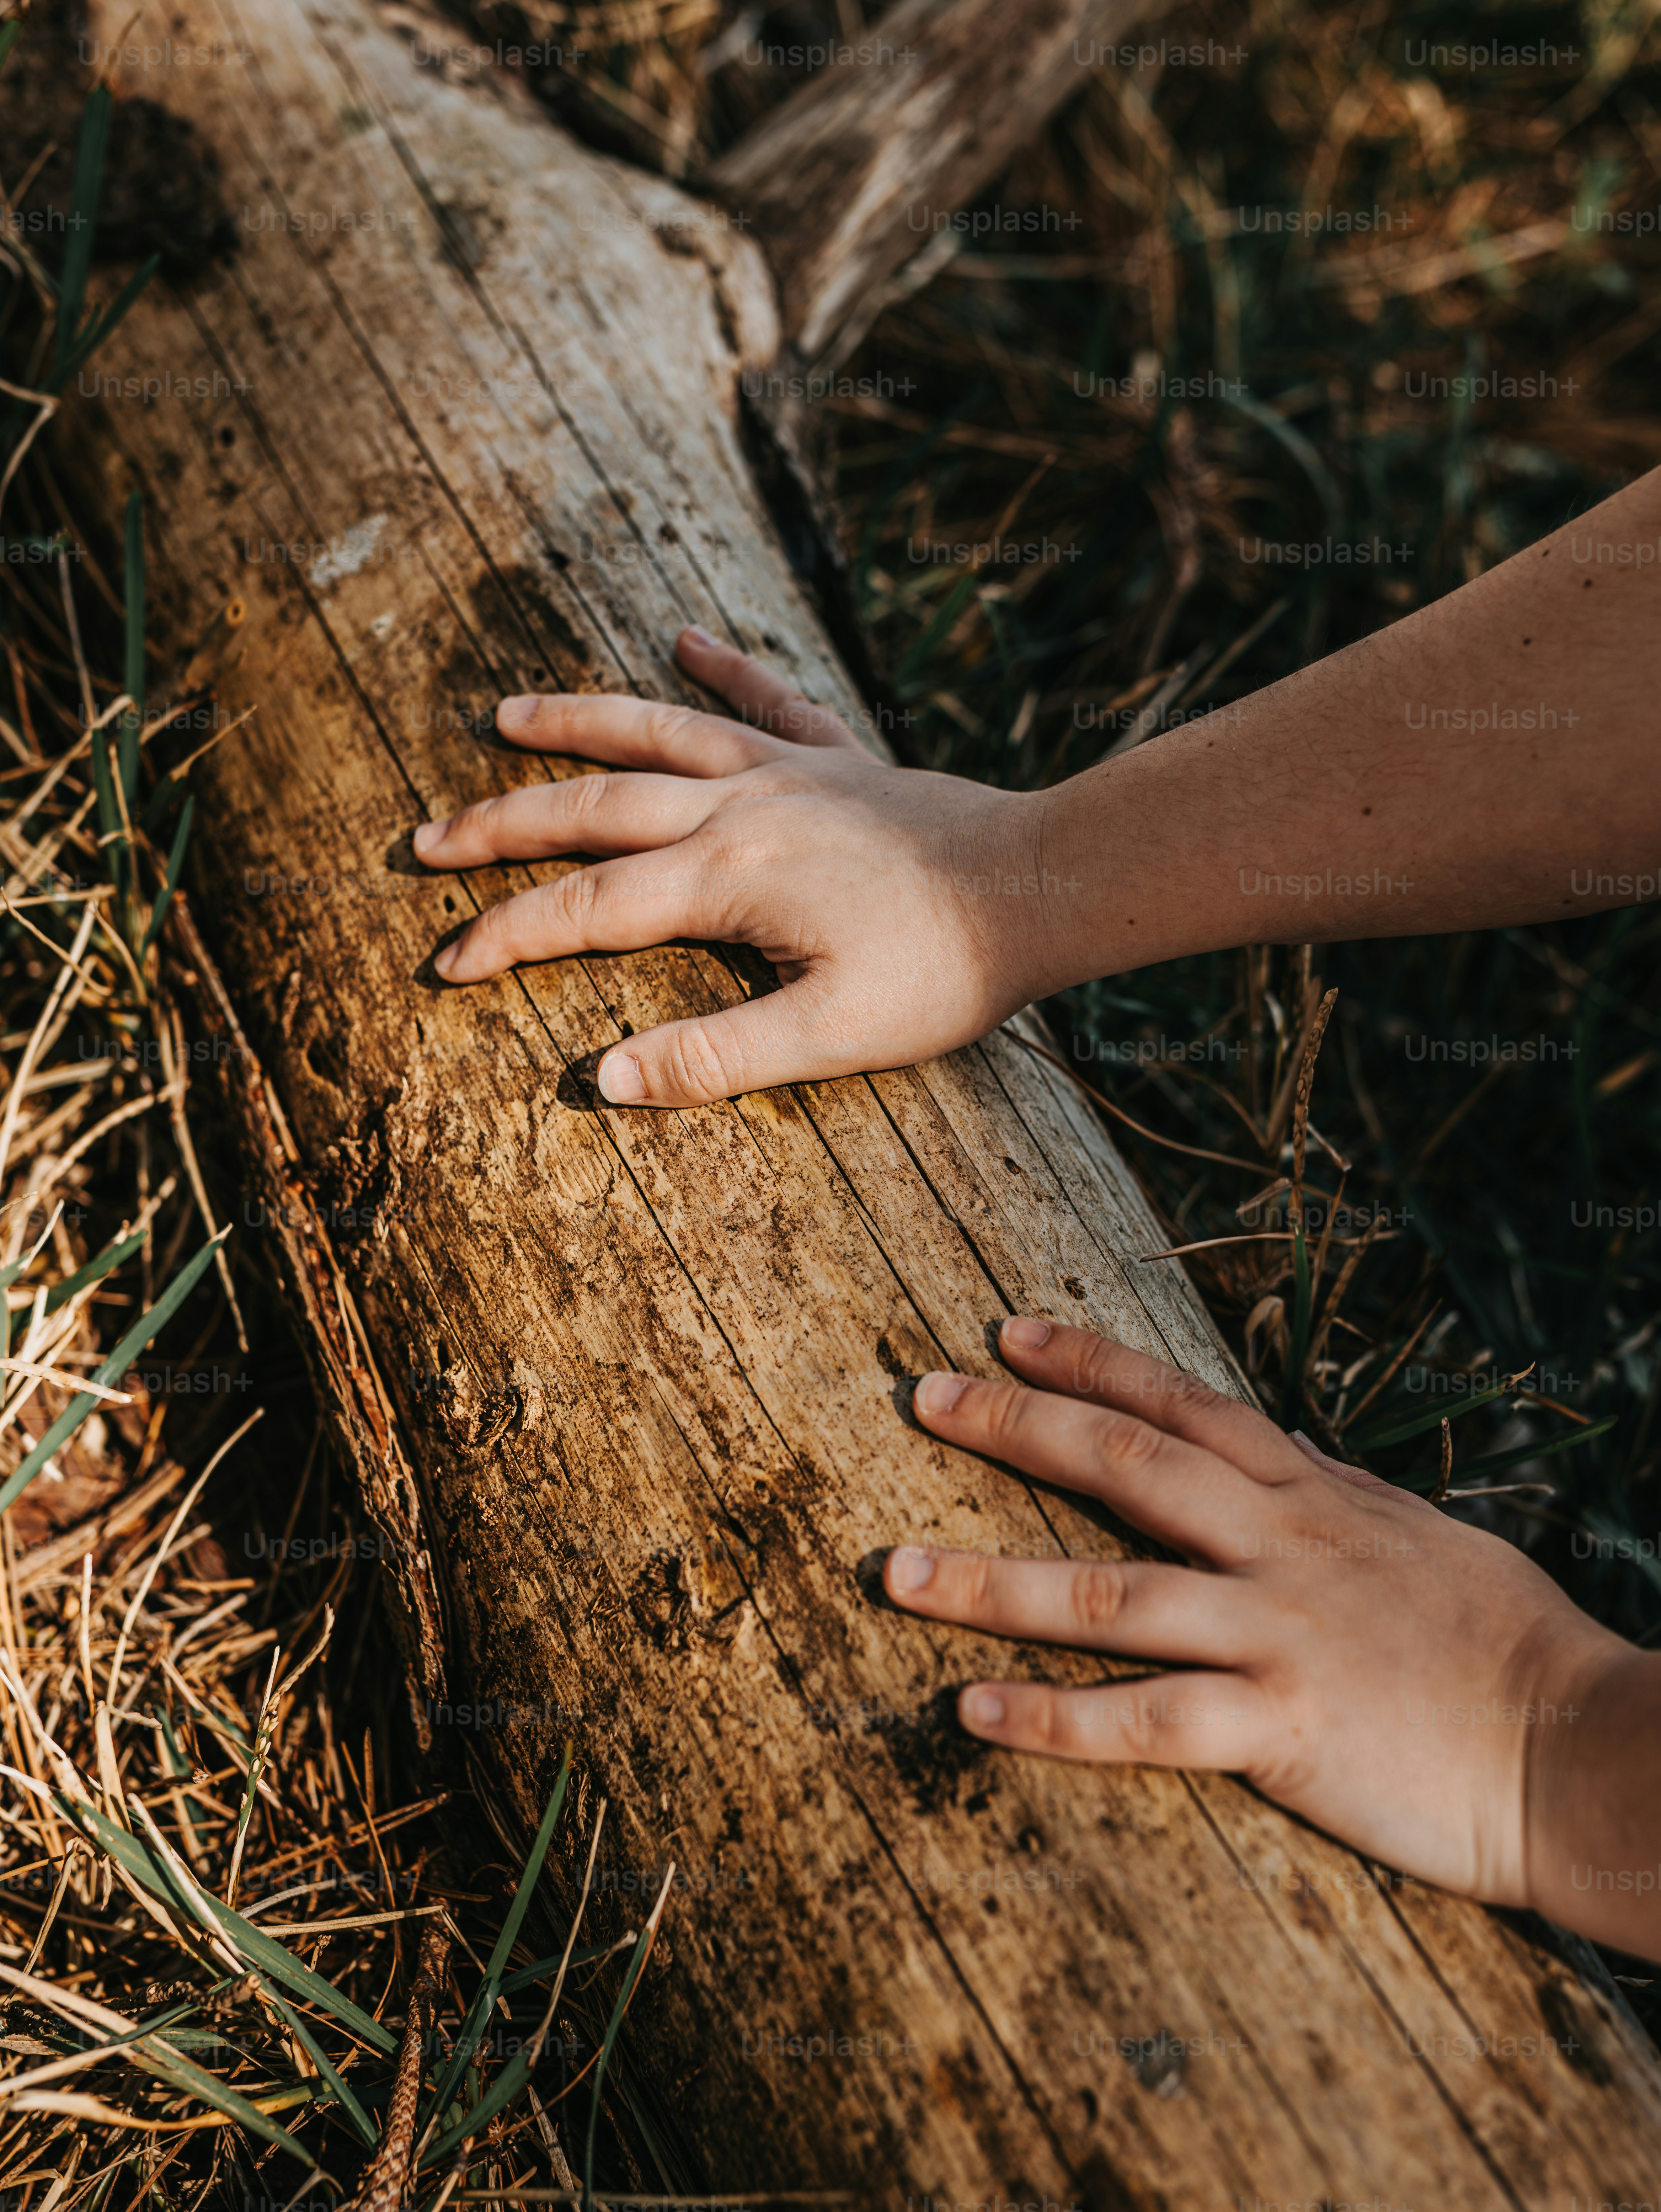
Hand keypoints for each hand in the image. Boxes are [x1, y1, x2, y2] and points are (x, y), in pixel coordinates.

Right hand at [413, 628, 1065, 1106]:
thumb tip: (606, 1079)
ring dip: (577, 720)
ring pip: (657, 730)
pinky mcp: (839, 759)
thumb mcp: (831, 1035)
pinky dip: (726, 666)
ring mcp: (789, 773)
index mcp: (726, 878)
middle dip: (499, 823)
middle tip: (424, 837)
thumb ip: (715, 1058)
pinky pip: (768, 698)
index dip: (505, 936)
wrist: (1040, 887)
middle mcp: (741, 808)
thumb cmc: (944, 970)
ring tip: (505, 713)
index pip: (584, 910)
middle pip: (591, 806)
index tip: (445, 964)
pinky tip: (687, 637)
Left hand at [888, 1318, 1643, 1936]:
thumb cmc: (1503, 1646)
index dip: (1091, 1362)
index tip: (1009, 1333)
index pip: (1182, 1403)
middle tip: (920, 1398)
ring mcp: (1278, 1633)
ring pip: (1108, 1592)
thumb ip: (1328, 1502)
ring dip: (991, 1580)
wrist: (1581, 1743)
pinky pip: (1148, 1721)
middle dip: (1015, 1425)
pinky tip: (975, 1712)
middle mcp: (1281, 1546)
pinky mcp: (1284, 1728)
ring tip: (894, 1572)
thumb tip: (1275, 1462)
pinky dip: (1055, 1719)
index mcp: (1311, 1497)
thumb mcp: (1412, 1540)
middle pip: (1126, 1463)